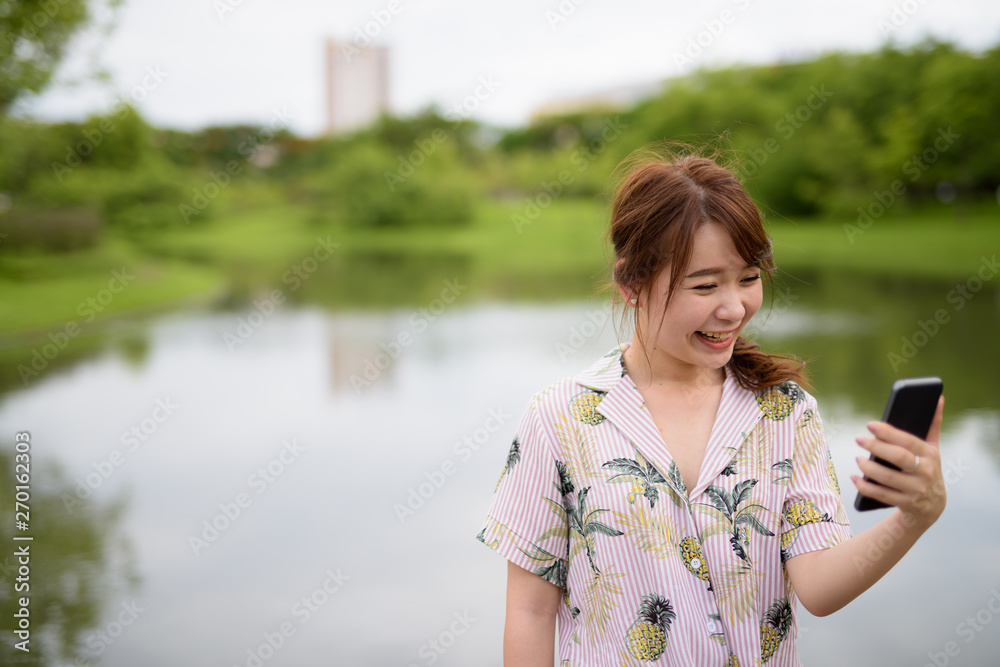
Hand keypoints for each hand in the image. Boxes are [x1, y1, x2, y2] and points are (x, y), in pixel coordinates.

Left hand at [851, 396, 945, 529]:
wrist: (933, 506)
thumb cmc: (927, 468)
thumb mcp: (933, 449)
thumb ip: (933, 425)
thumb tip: (939, 398)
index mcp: (930, 455)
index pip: (908, 441)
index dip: (888, 432)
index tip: (870, 424)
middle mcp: (926, 472)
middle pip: (898, 457)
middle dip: (876, 447)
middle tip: (858, 439)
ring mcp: (916, 490)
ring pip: (888, 478)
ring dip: (868, 467)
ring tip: (858, 459)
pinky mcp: (906, 504)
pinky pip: (881, 495)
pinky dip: (865, 486)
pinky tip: (854, 477)